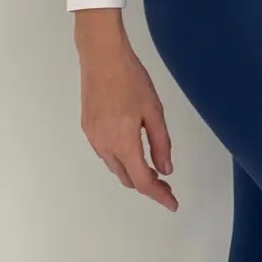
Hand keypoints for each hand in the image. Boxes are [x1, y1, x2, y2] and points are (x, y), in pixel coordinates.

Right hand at [74, 17, 177, 210]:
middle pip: (127, 178)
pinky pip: (106, 154)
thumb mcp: (154, 112)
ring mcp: (93, 137)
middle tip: (167, 184)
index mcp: (123, 142)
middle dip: (148, 185)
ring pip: (115, 167)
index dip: (159, 196)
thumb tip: (165, 170)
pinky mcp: (88, 128)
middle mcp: (104, 145)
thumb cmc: (131, 80)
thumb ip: (161, 144)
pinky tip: (133, 151)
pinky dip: (122, 159)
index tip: (173, 203)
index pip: (143, 181)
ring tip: (153, 168)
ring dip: (133, 172)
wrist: (101, 58)